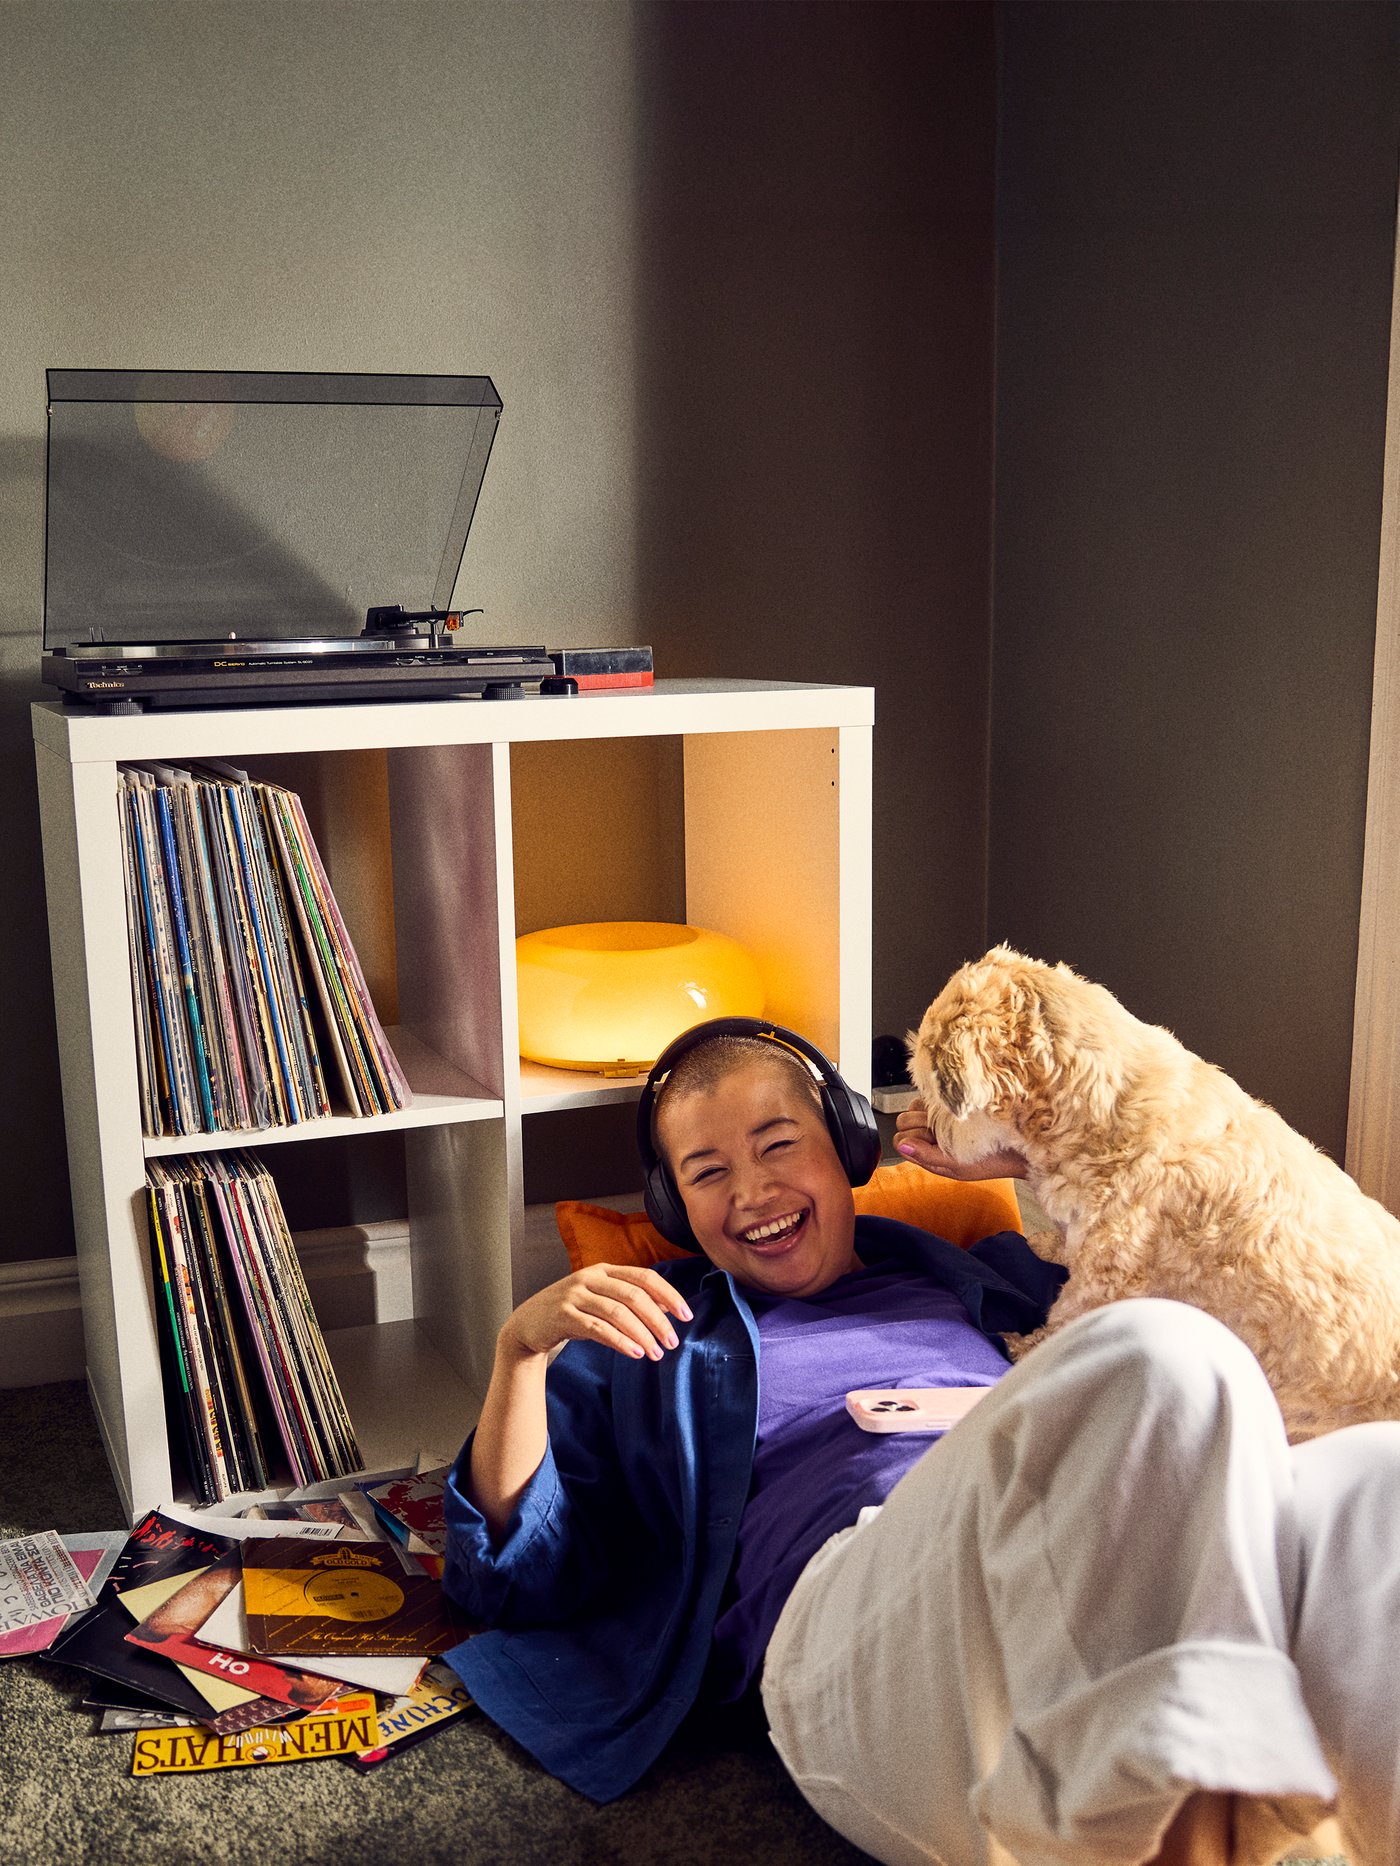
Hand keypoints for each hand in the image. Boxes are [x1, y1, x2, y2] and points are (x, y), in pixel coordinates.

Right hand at [500, 1263, 692, 1364]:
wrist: (528, 1324)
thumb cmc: (571, 1311)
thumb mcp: (600, 1299)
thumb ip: (629, 1298)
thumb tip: (666, 1305)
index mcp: (604, 1269)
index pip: (644, 1277)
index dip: (668, 1295)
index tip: (686, 1315)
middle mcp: (590, 1277)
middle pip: (634, 1295)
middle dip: (657, 1320)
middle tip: (672, 1342)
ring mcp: (575, 1295)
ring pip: (618, 1312)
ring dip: (642, 1334)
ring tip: (656, 1353)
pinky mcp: (563, 1315)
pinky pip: (598, 1328)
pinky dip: (619, 1341)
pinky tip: (634, 1353)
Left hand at [893, 1098, 1026, 1179]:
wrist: (1021, 1146)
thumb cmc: (991, 1162)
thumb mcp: (958, 1166)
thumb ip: (926, 1157)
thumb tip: (901, 1145)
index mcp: (928, 1152)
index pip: (900, 1139)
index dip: (913, 1138)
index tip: (933, 1141)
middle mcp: (931, 1133)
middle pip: (904, 1120)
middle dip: (921, 1125)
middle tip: (946, 1132)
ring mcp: (940, 1116)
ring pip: (915, 1106)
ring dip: (931, 1111)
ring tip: (955, 1121)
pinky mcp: (952, 1100)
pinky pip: (933, 1093)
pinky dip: (941, 1098)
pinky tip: (960, 1108)